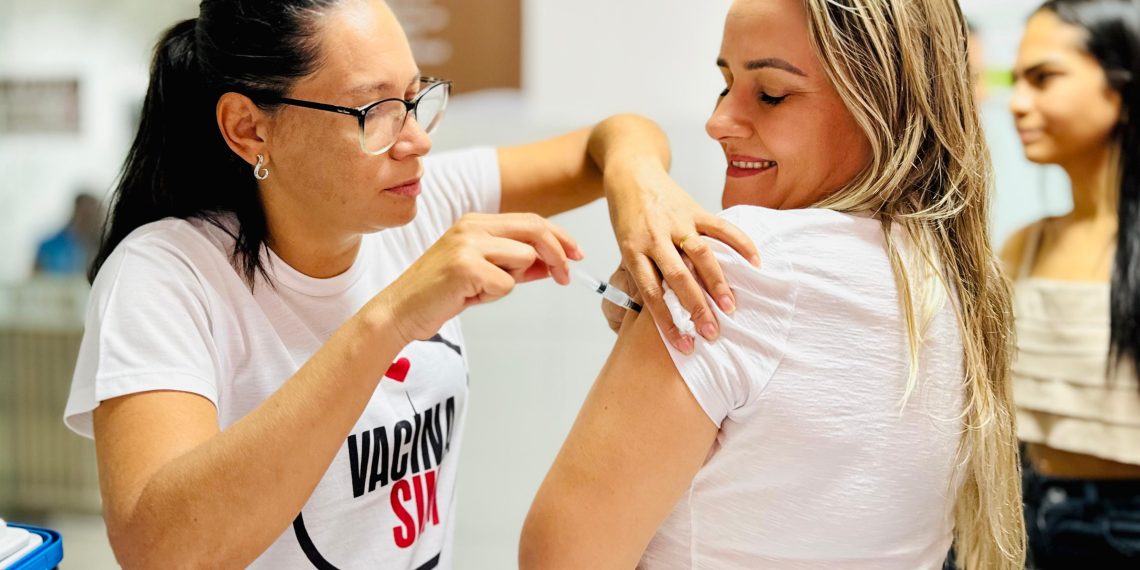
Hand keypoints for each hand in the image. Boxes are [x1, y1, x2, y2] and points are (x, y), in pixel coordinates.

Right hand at [372, 213, 582, 343]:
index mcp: (476, 222)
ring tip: (482, 290)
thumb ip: (517, 266)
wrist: (401, 310)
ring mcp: (467, 244)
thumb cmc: (441, 293)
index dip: (560, 237)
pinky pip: (506, 283)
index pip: (531, 221)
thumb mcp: (485, 274)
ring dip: (512, 281)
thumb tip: (552, 264)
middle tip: (566, 277)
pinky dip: (494, 296)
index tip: (577, 254)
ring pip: (524, 258)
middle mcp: (472, 226)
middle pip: (535, 230)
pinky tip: (469, 297)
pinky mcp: (465, 266)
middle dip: (558, 254)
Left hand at [605, 158, 759, 353]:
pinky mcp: (695, 208)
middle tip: (713, 333)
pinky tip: (756, 262)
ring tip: (731, 307)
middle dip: (697, 308)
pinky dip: (740, 243)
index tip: (683, 345)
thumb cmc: (628, 219)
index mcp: (633, 251)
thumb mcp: (627, 247)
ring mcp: (676, 222)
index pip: (651, 293)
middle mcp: (655, 237)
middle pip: (678, 278)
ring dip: (717, 282)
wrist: (630, 174)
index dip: (667, 322)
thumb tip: (665, 312)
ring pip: (700, 255)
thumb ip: (646, 273)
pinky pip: (720, 227)